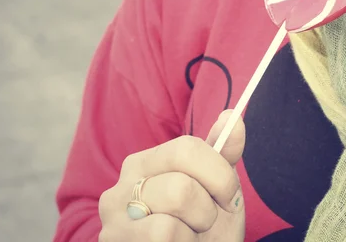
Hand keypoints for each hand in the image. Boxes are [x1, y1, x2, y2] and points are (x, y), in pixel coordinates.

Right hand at [98, 110, 245, 240]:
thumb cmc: (201, 228)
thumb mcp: (216, 189)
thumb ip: (223, 155)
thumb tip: (231, 116)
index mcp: (143, 164)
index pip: (186, 148)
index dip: (218, 174)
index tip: (228, 197)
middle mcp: (120, 187)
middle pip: (181, 184)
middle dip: (208, 207)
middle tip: (206, 221)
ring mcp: (114, 220)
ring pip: (174, 205)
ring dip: (197, 226)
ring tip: (190, 235)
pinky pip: (165, 232)